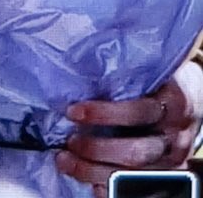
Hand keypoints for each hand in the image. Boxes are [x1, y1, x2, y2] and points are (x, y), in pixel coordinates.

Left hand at [56, 61, 202, 196]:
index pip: (138, 112)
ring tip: (68, 161)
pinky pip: (140, 188)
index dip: (103, 114)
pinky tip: (92, 184)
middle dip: (97, 149)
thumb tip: (82, 75)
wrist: (197, 99)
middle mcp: (175, 135)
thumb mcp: (154, 72)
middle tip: (69, 141)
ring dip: (96, 170)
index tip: (73, 111)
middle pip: (136, 151)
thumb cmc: (165, 82)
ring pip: (135, 174)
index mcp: (172, 103)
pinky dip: (113, 188)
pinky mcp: (170, 174)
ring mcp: (174, 159)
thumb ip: (129, 76)